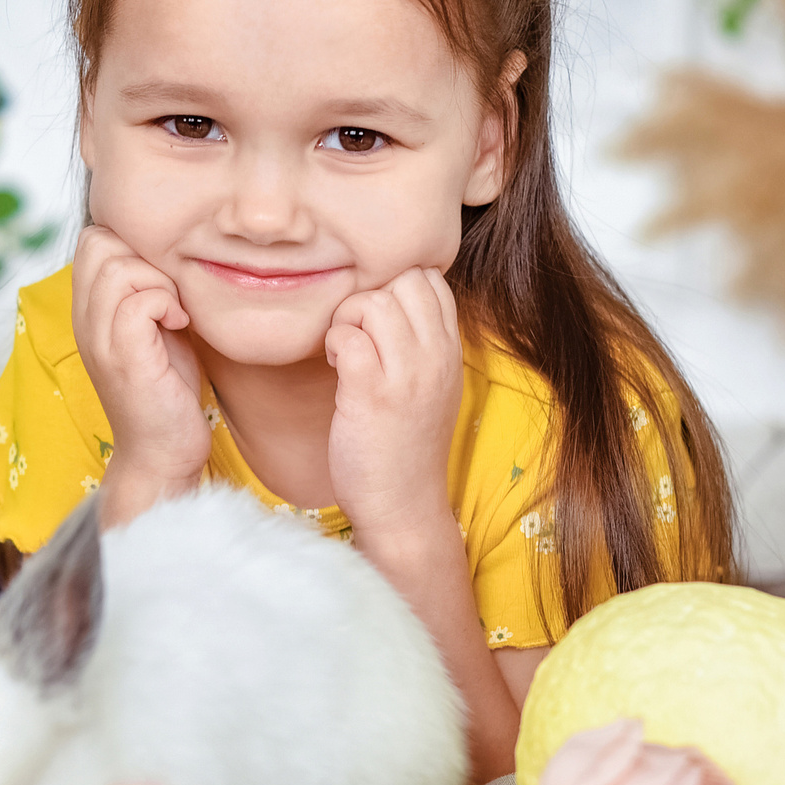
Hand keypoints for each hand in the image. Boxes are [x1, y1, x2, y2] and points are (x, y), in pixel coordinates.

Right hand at [71, 225, 206, 522]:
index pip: (92, 238)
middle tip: (170, 291)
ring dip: (158, 280)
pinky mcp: (123, 356)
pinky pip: (139, 300)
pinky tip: (180, 325)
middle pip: (99, 243)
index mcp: (88, 310)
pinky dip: (167, 303)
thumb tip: (170, 248)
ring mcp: (99, 338)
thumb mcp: (154, 328)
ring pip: (117, 267)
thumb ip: (148, 289)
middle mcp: (84, 320)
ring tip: (175, 311)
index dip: (131, 242)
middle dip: (144, 255)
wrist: (162, 453)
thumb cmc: (166, 390)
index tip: (161, 277)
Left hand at [326, 266, 464, 552]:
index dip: (395, 287)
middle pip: (403, 281)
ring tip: (345, 353)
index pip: (431, 279)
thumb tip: (388, 299)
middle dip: (369, 297)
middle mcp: (435, 357)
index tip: (379, 322)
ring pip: (373, 302)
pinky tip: (335, 368)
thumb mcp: (430, 386)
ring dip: (347, 320)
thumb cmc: (405, 445)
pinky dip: (333, 344)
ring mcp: (405, 375)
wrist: (403, 506)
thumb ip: (421, 343)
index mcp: (451, 351)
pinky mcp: (370, 394)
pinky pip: (347, 336)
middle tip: (357, 334)